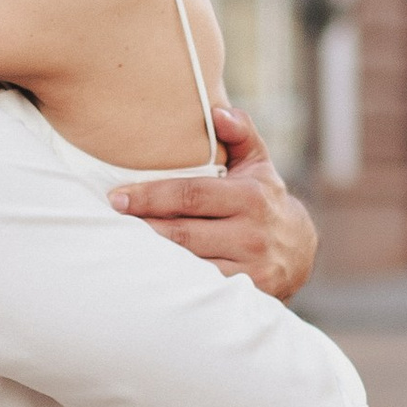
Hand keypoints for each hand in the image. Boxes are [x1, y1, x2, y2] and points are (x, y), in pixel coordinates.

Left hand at [112, 105, 318, 300]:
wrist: (299, 252)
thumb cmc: (264, 200)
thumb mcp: (258, 164)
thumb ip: (240, 133)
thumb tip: (216, 111)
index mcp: (250, 197)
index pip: (190, 195)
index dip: (149, 196)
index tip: (116, 197)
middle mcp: (252, 234)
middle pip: (182, 233)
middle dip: (141, 228)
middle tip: (107, 222)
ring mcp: (250, 268)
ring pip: (187, 265)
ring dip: (151, 258)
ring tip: (119, 247)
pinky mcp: (246, 294)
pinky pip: (199, 288)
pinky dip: (171, 282)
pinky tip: (146, 274)